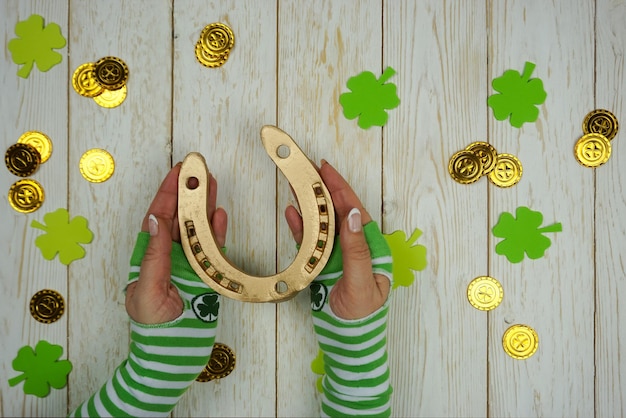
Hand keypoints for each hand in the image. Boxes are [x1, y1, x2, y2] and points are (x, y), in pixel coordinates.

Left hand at [125, 163, 227, 323]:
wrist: (172, 353)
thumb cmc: (152, 326)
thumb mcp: (147, 290)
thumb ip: (154, 256)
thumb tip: (156, 220)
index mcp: (148, 256)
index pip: (158, 216)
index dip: (167, 192)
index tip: (178, 172)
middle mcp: (169, 255)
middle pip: (179, 216)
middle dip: (188, 192)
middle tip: (198, 169)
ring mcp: (189, 263)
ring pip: (198, 227)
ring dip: (204, 205)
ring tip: (212, 183)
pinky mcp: (206, 274)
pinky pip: (214, 247)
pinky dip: (218, 230)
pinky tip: (219, 213)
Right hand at [285, 160, 389, 319]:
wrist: (347, 340)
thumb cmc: (361, 315)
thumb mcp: (362, 283)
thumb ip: (357, 250)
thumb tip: (354, 214)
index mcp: (370, 247)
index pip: (355, 210)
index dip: (341, 188)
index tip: (326, 169)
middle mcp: (354, 246)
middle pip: (337, 211)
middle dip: (323, 189)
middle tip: (307, 168)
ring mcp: (336, 254)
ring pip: (322, 222)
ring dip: (310, 203)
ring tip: (296, 182)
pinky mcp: (321, 264)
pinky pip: (309, 240)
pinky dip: (300, 226)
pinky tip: (292, 211)